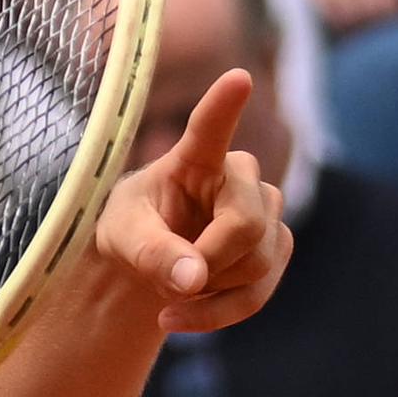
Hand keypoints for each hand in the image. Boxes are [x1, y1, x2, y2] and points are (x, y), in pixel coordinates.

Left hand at [95, 69, 292, 332]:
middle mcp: (240, 176)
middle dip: (209, 263)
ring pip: (259, 262)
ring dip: (209, 291)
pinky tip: (182, 316)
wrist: (150, 262)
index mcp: (193, 158)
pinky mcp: (276, 247)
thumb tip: (194, 279)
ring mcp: (266, 211)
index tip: (238, 79)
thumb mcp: (121, 239)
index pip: (210, 129)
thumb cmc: (131, 232)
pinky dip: (218, 314)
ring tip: (169, 289)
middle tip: (168, 283)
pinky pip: (260, 292)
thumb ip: (150, 253)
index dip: (224, 106)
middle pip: (249, 225)